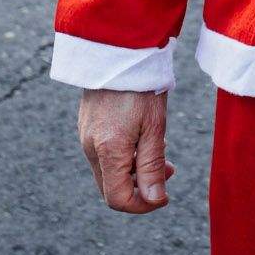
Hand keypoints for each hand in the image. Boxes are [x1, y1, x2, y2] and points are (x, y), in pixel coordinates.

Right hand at [77, 88, 173, 213]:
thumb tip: (154, 200)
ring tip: (161, 153)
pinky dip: (124, 156)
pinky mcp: (88, 125)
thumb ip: (152, 165)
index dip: (143, 205)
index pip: (117, 199)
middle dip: (140, 188)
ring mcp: (86, 136)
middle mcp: (90, 147)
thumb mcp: (154, 126)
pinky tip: (143, 138)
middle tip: (168, 171)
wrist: (118, 49)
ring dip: (134, 171)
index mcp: (107, 151)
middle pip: (111, 187)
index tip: (165, 195)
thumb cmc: (141, 86)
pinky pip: (105, 153)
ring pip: (109, 170)